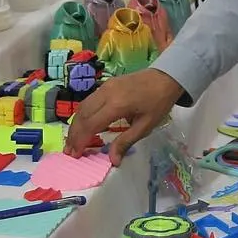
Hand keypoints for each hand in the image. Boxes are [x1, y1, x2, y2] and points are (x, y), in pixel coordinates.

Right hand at [65, 67, 184, 163]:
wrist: (167, 77)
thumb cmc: (159, 102)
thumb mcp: (146, 126)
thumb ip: (126, 142)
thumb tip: (113, 161)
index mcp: (117, 104)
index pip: (91, 124)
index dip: (80, 141)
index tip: (75, 155)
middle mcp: (106, 93)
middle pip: (82, 115)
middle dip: (74, 135)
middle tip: (69, 152)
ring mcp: (105, 86)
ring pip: (82, 107)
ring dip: (75, 125)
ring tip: (73, 142)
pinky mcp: (106, 84)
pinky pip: (89, 100)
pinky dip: (82, 115)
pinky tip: (83, 126)